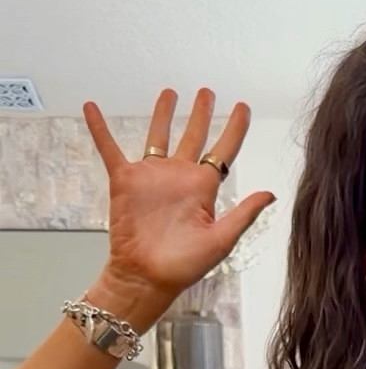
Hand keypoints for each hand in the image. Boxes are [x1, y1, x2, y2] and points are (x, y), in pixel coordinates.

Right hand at [82, 87, 274, 317]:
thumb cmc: (184, 265)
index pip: (223, 151)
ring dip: (162, 114)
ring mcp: (151, 177)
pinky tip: (91, 107)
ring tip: (169, 92)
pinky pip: (109, 149)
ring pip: (158, 135)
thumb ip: (244, 213)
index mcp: (203, 188)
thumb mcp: (221, 239)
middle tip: (206, 91)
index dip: (234, 128)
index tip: (243, 107)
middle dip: (200, 113)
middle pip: (193, 136)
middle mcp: (179, 177)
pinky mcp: (124, 181)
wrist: (147, 276)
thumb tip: (272, 194)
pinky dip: (99, 128)